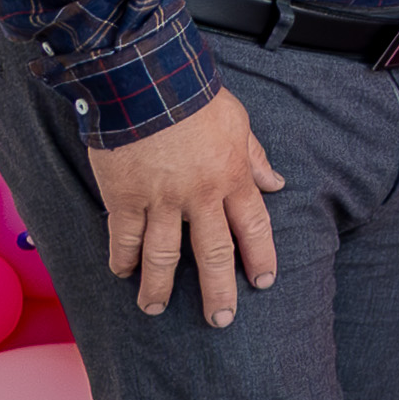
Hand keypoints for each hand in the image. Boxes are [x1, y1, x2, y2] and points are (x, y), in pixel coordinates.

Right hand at [92, 86, 286, 323]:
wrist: (145, 79)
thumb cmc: (193, 95)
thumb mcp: (237, 121)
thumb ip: (255, 156)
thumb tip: (276, 183)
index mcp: (232, 177)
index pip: (253, 228)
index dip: (260, 258)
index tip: (262, 282)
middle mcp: (200, 196)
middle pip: (214, 255)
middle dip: (218, 292)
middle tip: (220, 320)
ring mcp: (161, 200)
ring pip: (164, 256)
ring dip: (159, 287)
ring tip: (154, 308)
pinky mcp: (125, 197)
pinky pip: (124, 238)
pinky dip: (122, 258)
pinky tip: (121, 273)